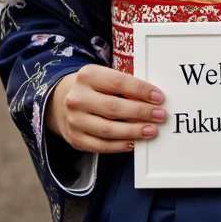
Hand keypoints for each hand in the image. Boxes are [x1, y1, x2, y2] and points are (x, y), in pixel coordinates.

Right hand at [44, 64, 166, 153]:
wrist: (60, 100)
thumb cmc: (93, 87)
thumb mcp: (104, 77)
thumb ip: (124, 85)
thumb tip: (152, 99)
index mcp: (87, 76)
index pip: (118, 82)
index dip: (141, 90)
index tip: (159, 97)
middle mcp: (77, 98)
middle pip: (114, 108)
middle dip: (141, 112)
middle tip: (160, 115)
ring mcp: (74, 120)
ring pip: (108, 130)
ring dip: (134, 131)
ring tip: (152, 130)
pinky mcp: (75, 139)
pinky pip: (101, 146)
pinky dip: (120, 145)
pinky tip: (134, 142)